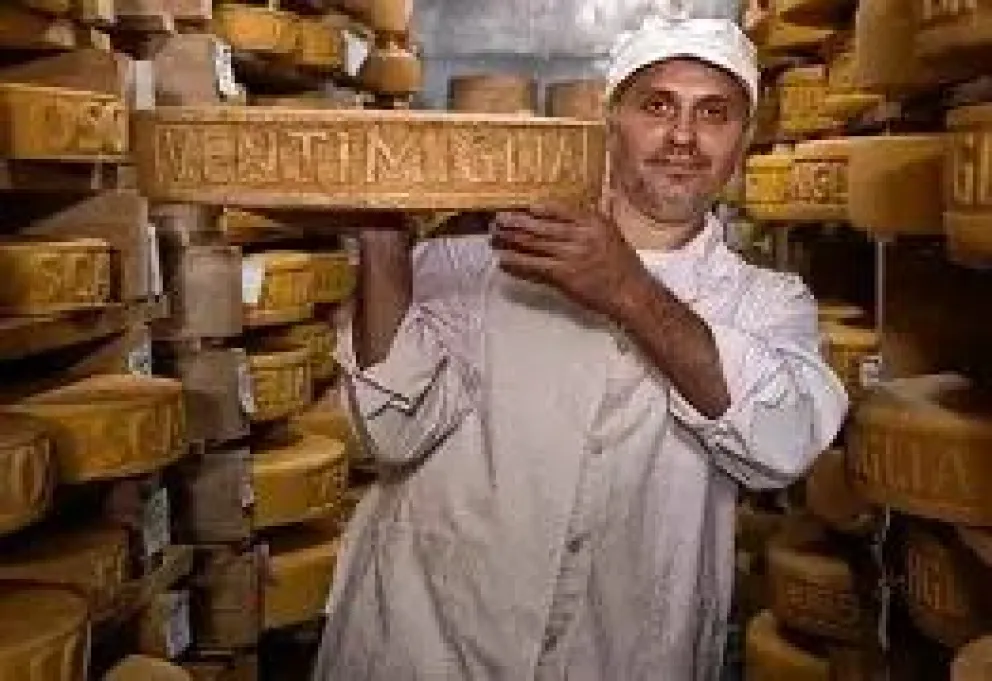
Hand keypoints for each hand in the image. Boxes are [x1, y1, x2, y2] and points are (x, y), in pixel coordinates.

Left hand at [491, 202, 647, 318]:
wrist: (632, 292)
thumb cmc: (622, 265)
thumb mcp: (609, 233)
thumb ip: (587, 224)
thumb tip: (561, 216)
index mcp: (592, 220)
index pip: (556, 209)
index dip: (534, 209)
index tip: (519, 207)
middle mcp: (580, 234)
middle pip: (539, 225)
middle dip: (515, 222)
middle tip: (497, 220)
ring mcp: (571, 255)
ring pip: (534, 244)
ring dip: (510, 240)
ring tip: (494, 237)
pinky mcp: (564, 275)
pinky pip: (534, 266)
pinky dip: (516, 262)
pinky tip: (503, 260)